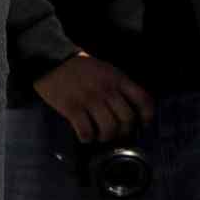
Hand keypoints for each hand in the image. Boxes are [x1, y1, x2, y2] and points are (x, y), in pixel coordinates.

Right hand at [38, 49, 155, 144]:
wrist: (52, 62)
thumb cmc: (81, 68)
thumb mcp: (107, 70)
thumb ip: (119, 85)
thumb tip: (128, 107)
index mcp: (118, 80)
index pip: (143, 100)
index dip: (147, 116)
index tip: (142, 125)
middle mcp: (107, 90)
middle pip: (126, 118)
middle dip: (124, 131)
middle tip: (117, 134)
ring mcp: (89, 100)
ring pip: (108, 127)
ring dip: (106, 137)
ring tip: (100, 136)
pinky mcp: (72, 107)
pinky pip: (85, 129)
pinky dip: (87, 137)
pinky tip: (84, 137)